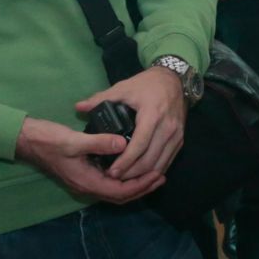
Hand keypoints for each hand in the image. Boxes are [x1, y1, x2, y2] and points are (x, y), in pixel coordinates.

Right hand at [13, 117, 156, 203]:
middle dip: (141, 188)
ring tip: (151, 173)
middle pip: (120, 195)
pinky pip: (109, 182)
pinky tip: (132, 166)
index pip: (120, 191)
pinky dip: (124, 179)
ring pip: (115, 191)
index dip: (140, 185)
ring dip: (134, 185)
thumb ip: (99, 142)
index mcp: (86, 181)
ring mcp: (85, 181)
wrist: (29, 141)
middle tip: (160, 176)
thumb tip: (124, 144)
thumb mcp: (75, 140)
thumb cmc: (49, 140)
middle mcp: (87, 185)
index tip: (157, 175)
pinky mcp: (84, 173)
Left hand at [73, 67, 186, 189]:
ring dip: (142, 176)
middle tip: (114, 178)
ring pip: (159, 164)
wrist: (174, 79)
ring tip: (124, 179)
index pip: (139, 144)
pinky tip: (140, 174)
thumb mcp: (124, 87)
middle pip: (149, 159)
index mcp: (152, 114)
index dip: (125, 161)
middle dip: (131, 173)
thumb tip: (78, 107)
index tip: (111, 172)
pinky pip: (167, 161)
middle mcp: (167, 127)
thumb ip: (101, 99)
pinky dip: (153, 170)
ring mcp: (176, 135)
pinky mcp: (180, 139)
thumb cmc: (147, 84)